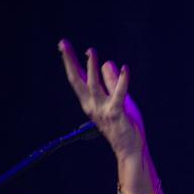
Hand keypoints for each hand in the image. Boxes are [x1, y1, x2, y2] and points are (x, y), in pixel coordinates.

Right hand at [58, 39, 144, 159]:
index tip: (64, 46)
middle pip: (77, 81)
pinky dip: (122, 81)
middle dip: (70, 62)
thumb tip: (106, 62)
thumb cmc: (125, 126)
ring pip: (94, 86)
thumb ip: (112, 83)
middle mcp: (93, 106)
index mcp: (91, 103)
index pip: (78, 80)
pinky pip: (118, 95)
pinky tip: (125, 69)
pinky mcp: (117, 114)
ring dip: (92, 67)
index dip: (71, 63)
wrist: (131, 149)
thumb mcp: (119, 100)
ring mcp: (103, 110)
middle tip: (63, 44)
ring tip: (91, 51)